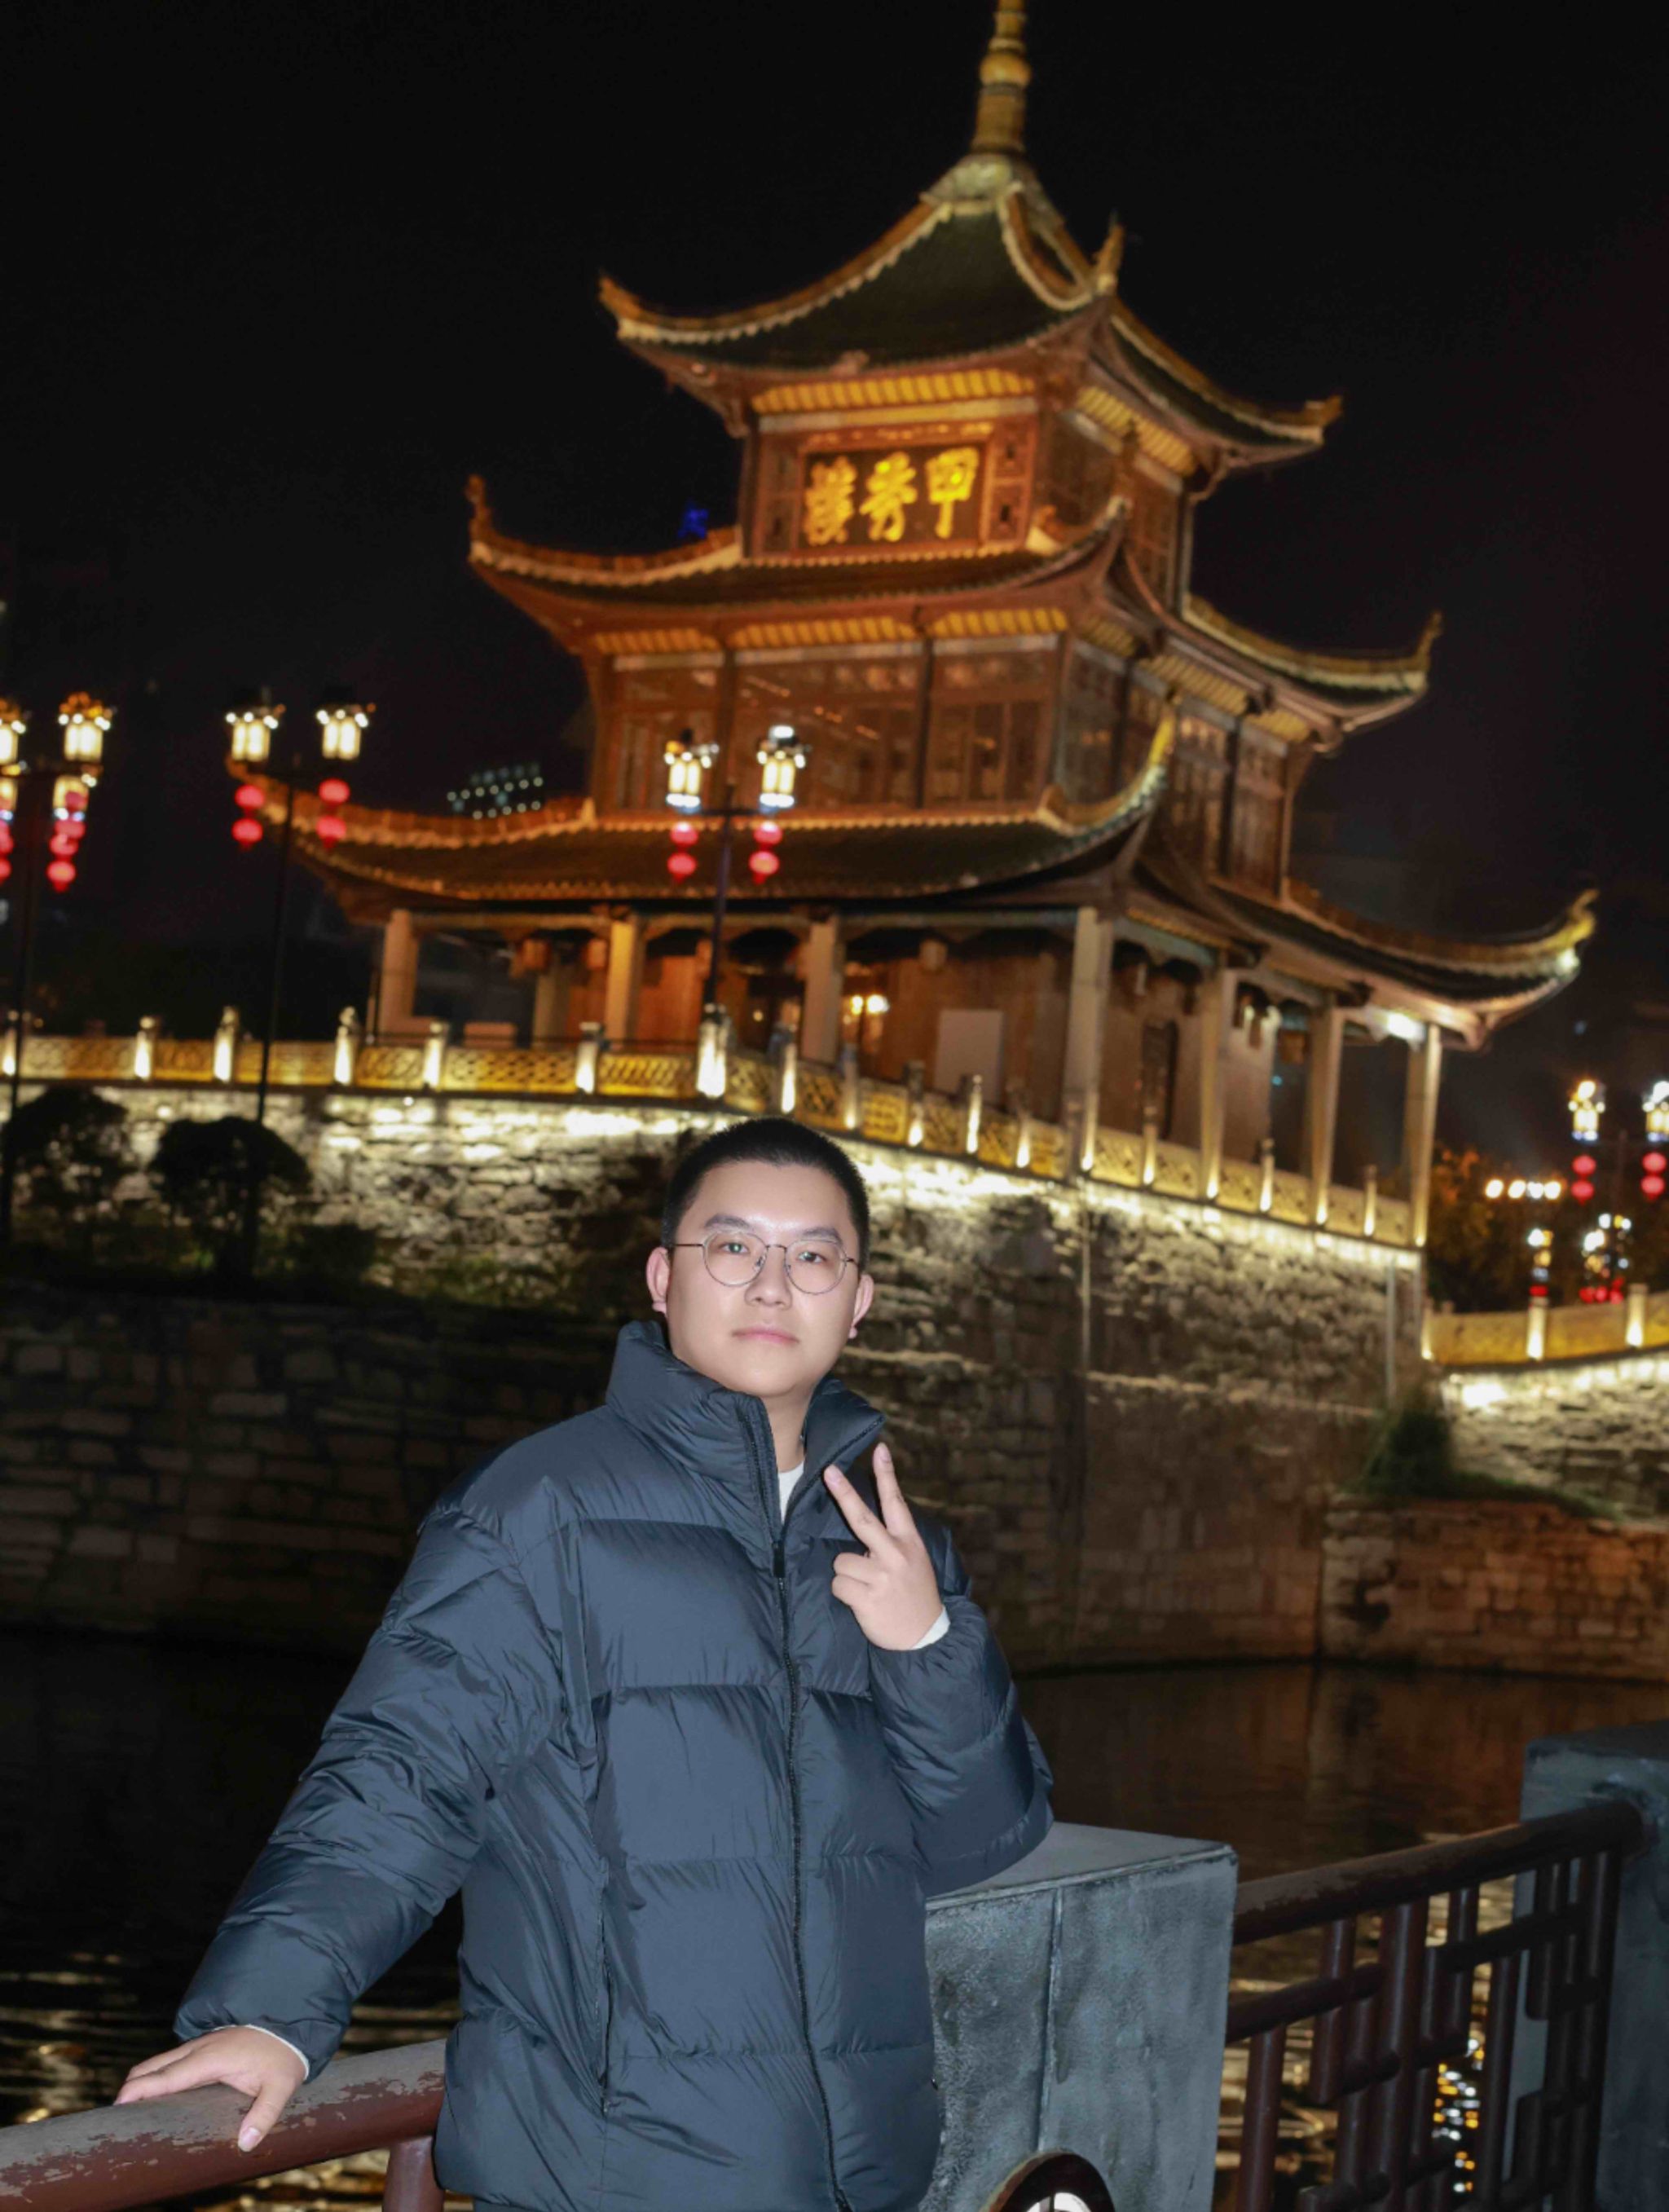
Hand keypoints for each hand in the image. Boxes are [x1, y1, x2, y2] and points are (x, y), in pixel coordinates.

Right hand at [113, 2026, 304, 2152]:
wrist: (291, 2024)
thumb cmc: (283, 2057)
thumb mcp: (282, 2086)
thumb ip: (265, 2114)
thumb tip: (245, 2144)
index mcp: (212, 2058)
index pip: (168, 2075)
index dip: (141, 2090)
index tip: (119, 2105)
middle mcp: (200, 2048)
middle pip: (153, 2066)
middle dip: (131, 2089)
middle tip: (116, 2119)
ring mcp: (199, 2045)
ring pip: (158, 2061)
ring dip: (140, 2082)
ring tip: (127, 2113)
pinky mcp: (202, 2047)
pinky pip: (170, 2061)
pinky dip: (153, 2076)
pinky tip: (151, 2098)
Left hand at [824, 1441, 943, 1649]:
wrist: (925, 1637)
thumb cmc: (913, 1595)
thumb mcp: (915, 1562)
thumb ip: (892, 1543)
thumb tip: (863, 1522)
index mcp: (909, 1543)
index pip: (896, 1503)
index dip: (887, 1475)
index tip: (880, 1449)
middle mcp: (896, 1555)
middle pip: (862, 1518)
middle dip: (844, 1493)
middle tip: (828, 1471)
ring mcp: (882, 1576)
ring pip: (841, 1561)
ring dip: (847, 1576)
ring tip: (866, 1589)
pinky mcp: (868, 1598)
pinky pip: (838, 1585)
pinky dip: (844, 1594)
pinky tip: (862, 1602)